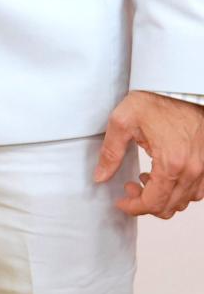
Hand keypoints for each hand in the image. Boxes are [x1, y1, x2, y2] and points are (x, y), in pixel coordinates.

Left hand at [94, 90, 203, 218]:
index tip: (121, 201)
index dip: (133, 207)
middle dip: (145, 203)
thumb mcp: (123, 121)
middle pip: (169, 207)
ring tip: (146, 178)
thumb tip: (100, 177)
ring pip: (183, 202)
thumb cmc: (156, 99)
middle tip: (130, 186)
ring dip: (162, 197)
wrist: (179, 86)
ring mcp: (203, 168)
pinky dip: (179, 191)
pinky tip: (165, 175)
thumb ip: (110, 152)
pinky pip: (196, 191)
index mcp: (171, 163)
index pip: (153, 203)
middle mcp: (192, 170)